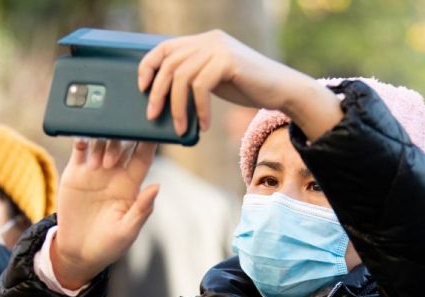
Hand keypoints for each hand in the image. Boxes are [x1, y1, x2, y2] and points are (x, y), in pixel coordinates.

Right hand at [51, 139, 159, 289]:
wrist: (78, 253)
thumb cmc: (109, 245)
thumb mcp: (127, 231)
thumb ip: (141, 209)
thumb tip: (157, 187)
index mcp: (131, 185)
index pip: (143, 158)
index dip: (149, 143)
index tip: (152, 130)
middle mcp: (115, 173)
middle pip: (122, 144)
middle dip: (119, 145)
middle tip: (110, 163)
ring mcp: (94, 171)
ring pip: (101, 142)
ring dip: (101, 145)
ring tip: (96, 165)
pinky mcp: (75, 173)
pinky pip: (79, 149)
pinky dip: (81, 140)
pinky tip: (81, 140)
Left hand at [138, 29, 340, 138]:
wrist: (283, 90)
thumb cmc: (248, 88)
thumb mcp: (215, 80)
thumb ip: (194, 78)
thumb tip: (163, 96)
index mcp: (203, 41)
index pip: (165, 48)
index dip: (148, 66)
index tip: (141, 88)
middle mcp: (209, 40)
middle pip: (170, 64)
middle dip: (157, 93)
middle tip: (153, 117)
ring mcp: (219, 48)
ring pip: (183, 77)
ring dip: (178, 107)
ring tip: (180, 128)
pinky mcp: (228, 61)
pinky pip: (201, 86)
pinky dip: (199, 109)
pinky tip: (204, 126)